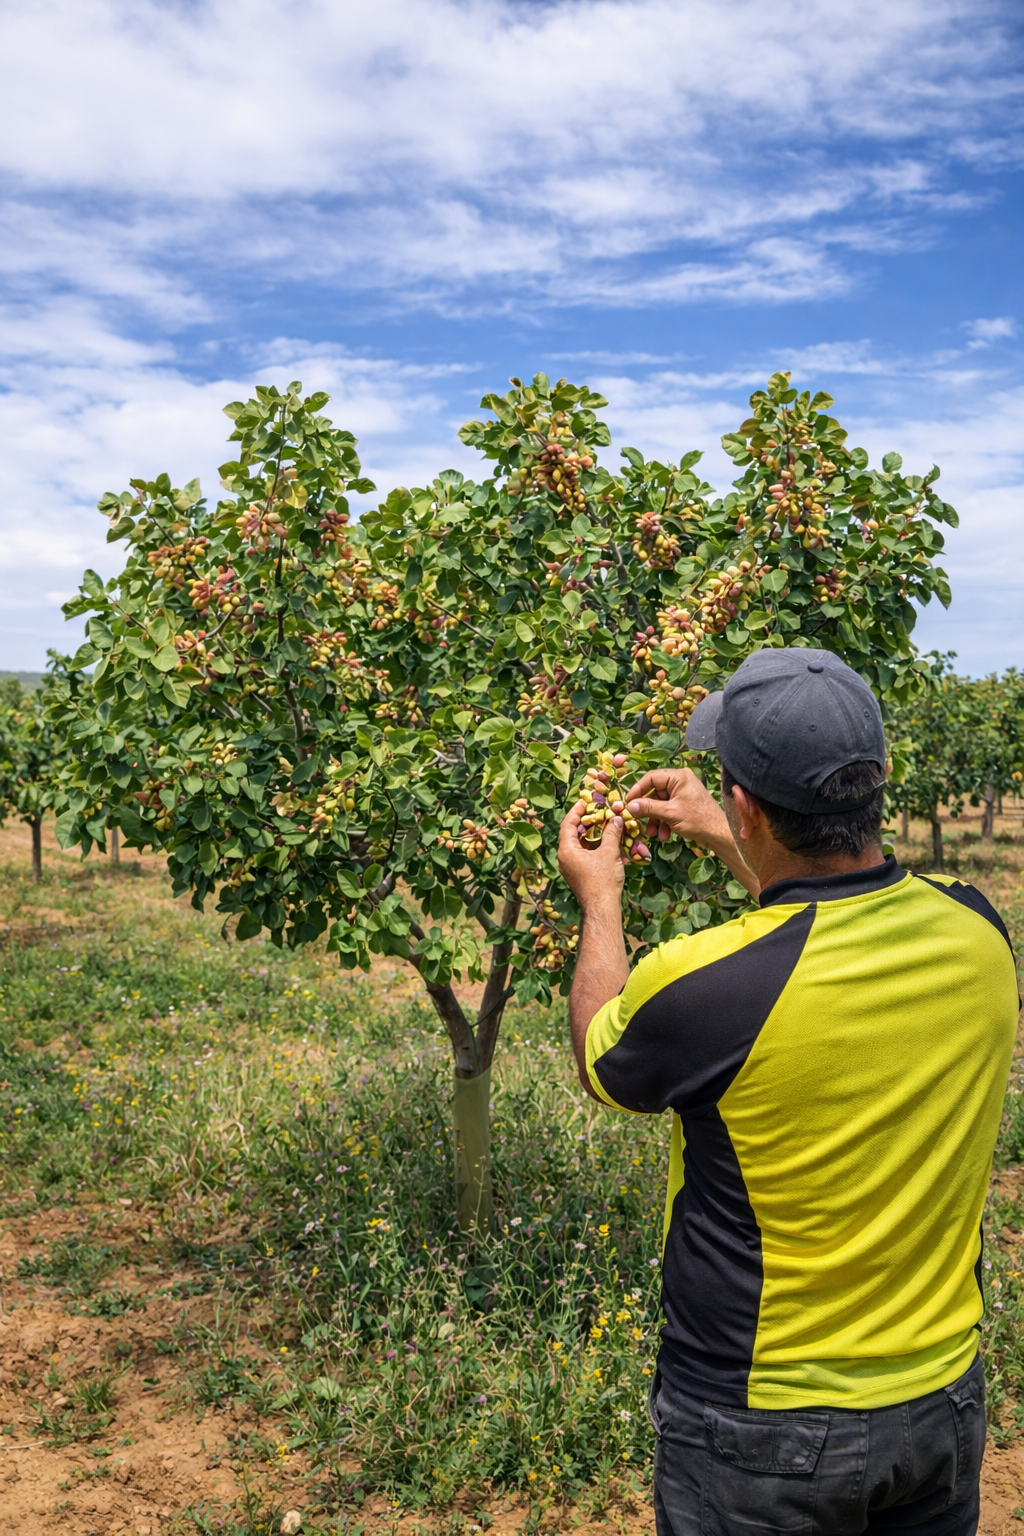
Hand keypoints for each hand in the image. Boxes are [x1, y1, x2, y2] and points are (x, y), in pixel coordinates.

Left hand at [558, 798, 624, 911]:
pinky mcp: (578, 874)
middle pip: (572, 833)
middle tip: (596, 811)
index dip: (576, 811)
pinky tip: (607, 842)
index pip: (568, 824)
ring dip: (591, 834)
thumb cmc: (603, 881)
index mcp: (567, 850)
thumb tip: (616, 819)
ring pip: (579, 844)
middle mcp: (565, 858)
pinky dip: (594, 847)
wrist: (602, 908)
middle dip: (586, 822)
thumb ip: (611, 833)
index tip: (585, 802)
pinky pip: (584, 855)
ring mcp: (571, 867)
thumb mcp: (608, 853)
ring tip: (603, 824)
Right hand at [626, 767, 759, 897]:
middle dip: (648, 810)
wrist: (719, 834)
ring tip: (653, 833)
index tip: (628, 802)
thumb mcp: (670, 813)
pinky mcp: (685, 804)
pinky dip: (664, 821)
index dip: (638, 790)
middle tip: (638, 821)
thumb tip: (629, 806)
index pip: (651, 778)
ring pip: (660, 804)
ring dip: (655, 819)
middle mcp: (680, 781)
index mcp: (678, 777)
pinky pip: (668, 810)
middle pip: (655, 792)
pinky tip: (664, 835)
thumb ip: (648, 808)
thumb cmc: (697, 820)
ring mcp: (683, 793)